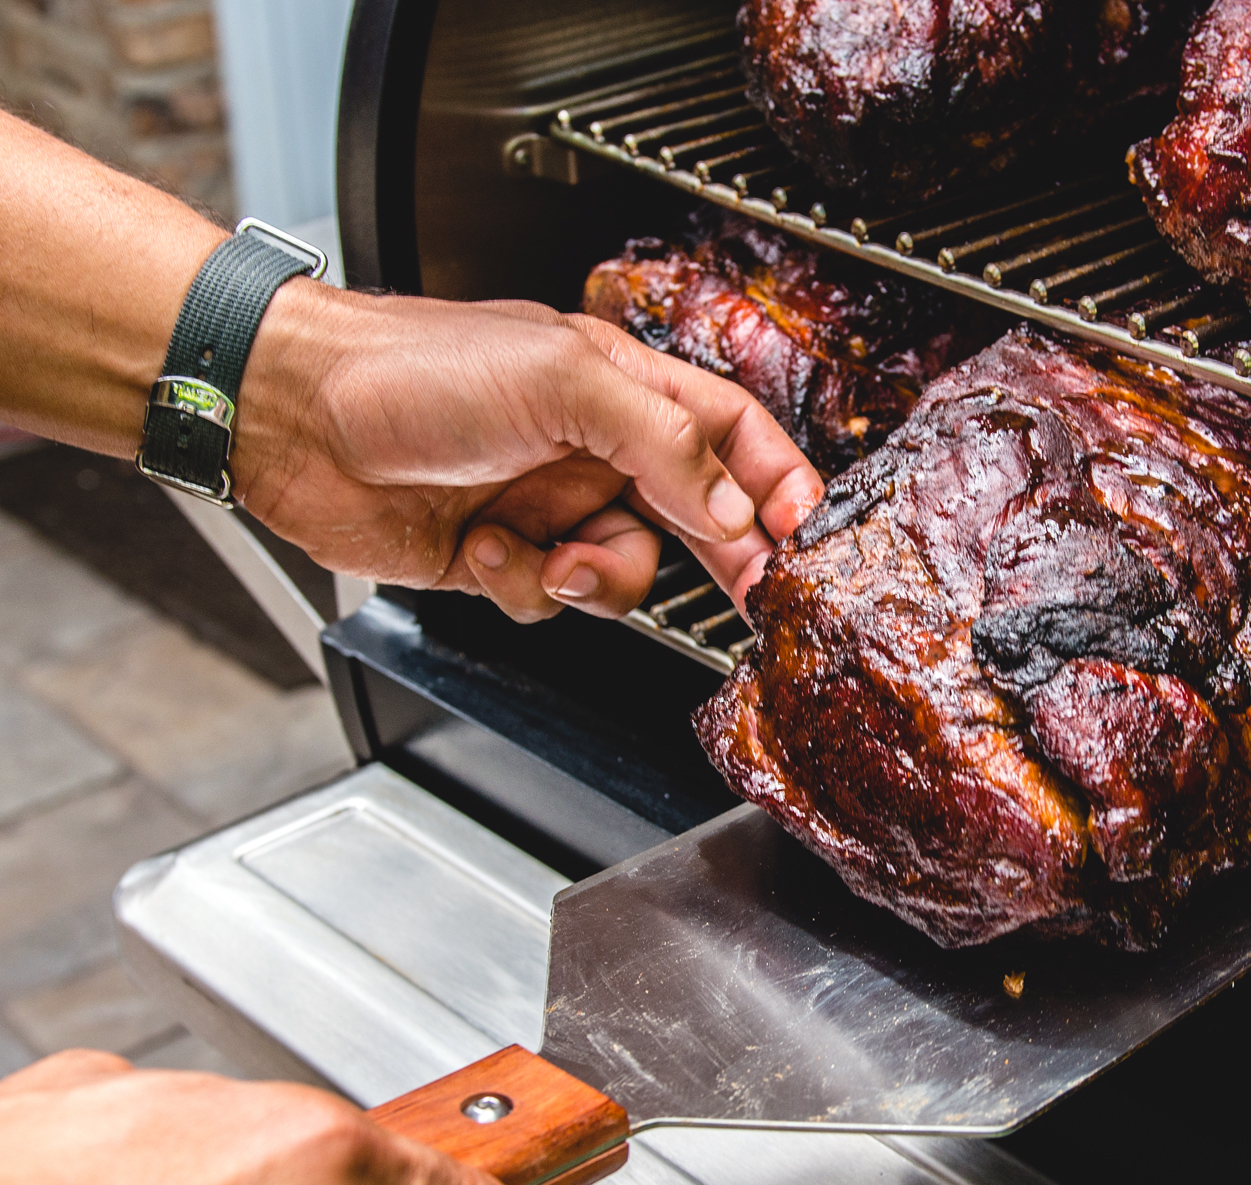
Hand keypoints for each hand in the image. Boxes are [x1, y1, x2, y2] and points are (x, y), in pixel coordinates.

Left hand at [235, 285, 823, 620]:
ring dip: (595, 577)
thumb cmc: (411, 368)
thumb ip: (663, 445)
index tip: (804, 530)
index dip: (775, 480)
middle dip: (723, 559)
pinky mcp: (503, 557)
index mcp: (621, 388)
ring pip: (624, 573)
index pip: (730, 434)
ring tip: (550, 554)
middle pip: (695, 514)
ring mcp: (548, 506)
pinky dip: (521, 584)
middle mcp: (593, 450)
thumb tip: (731, 509)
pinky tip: (482, 547)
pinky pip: (550, 598)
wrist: (293, 417)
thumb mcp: (562, 382)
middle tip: (753, 596)